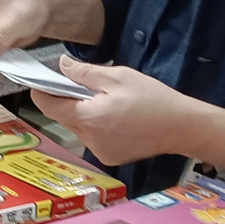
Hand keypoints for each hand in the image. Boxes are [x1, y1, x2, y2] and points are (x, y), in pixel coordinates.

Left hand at [29, 56, 205, 167]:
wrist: (183, 127)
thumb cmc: (153, 99)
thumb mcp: (117, 77)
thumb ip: (83, 72)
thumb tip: (61, 65)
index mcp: (87, 118)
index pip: (48, 106)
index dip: (42, 92)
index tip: (42, 81)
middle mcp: (88, 139)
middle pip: (63, 117)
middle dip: (68, 101)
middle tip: (83, 85)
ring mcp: (99, 152)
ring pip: (78, 128)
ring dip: (83, 114)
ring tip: (105, 101)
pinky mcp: (110, 157)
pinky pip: (93, 138)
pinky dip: (97, 127)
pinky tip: (116, 118)